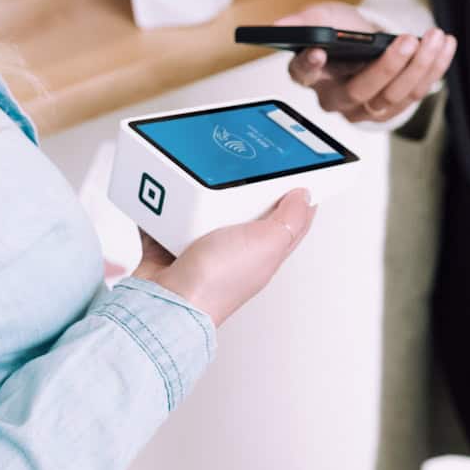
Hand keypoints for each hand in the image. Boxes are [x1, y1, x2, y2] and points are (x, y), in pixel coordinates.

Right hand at [133, 189, 315, 327]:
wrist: (166, 300)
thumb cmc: (215, 284)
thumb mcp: (267, 244)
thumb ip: (289, 220)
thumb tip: (305, 197)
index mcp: (264, 252)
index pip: (289, 222)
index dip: (296, 197)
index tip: (295, 173)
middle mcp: (235, 251)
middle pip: (246, 210)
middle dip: (244, 187)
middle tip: (240, 169)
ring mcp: (201, 247)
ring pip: (205, 209)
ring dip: (200, 193)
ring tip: (199, 178)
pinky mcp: (170, 244)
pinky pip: (167, 216)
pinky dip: (164, 203)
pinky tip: (165, 191)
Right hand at [276, 2, 456, 124]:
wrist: (368, 42)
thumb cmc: (343, 32)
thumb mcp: (324, 17)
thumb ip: (305, 21)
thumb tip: (281, 26)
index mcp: (312, 76)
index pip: (305, 75)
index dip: (310, 66)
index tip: (318, 51)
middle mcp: (337, 99)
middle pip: (360, 91)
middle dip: (387, 67)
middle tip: (405, 41)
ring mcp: (366, 109)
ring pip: (394, 96)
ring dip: (418, 67)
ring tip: (434, 38)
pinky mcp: (394, 108)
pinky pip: (416, 93)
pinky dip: (433, 68)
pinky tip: (445, 45)